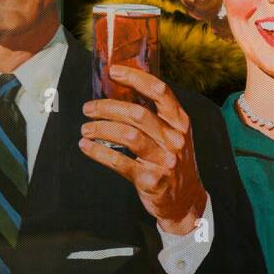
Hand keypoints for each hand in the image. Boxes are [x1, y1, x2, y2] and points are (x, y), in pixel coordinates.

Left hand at [79, 65, 206, 234]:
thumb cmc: (174, 162)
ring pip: (128, 136)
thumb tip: (123, 92)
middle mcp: (175, 139)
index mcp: (181, 122)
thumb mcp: (175, 136)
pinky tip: (86, 147)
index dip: (136, 78)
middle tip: (88, 108)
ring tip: (86, 128)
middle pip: (138, 114)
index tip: (114, 72)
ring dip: (101, 129)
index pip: (160, 92)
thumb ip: (157, 117)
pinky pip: (120, 162)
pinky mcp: (152, 180)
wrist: (186, 200)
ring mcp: (165, 160)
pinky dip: (99, 153)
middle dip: (107, 107)